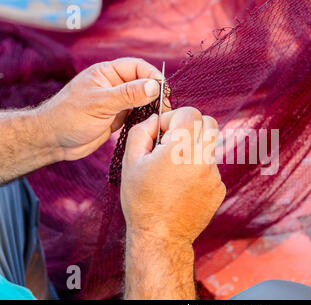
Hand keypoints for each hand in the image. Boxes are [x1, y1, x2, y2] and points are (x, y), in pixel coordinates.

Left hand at [39, 57, 165, 160]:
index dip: (152, 76)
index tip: (163, 90)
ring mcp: (116, 102)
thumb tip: (154, 86)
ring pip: (142, 99)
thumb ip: (128, 94)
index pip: (137, 67)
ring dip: (152, 106)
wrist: (53, 141)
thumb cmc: (69, 117)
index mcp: (107, 73)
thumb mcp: (100, 104)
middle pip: (143, 83)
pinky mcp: (117, 117)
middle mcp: (113, 85)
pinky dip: (145, 118)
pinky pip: (137, 114)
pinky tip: (150, 124)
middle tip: (166, 107)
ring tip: (161, 116)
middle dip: (156, 92)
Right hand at [120, 107, 225, 245]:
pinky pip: (211, 168)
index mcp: (180, 148)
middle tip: (176, 141)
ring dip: (194, 150)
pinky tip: (183, 187)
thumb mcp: (130, 162)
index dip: (174, 117)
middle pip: (210, 123)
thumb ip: (141, 131)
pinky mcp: (219, 188)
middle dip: (193, 125)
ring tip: (175, 172)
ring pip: (209, 147)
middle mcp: (202, 158)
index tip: (164, 132)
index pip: (190, 112)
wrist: (161, 237)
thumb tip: (155, 119)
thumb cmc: (141, 200)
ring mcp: (214, 175)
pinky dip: (199, 170)